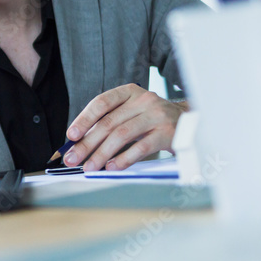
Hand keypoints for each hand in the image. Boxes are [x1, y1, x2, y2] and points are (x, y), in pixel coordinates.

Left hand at [62, 83, 186, 171]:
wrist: (189, 123)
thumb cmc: (153, 120)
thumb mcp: (132, 112)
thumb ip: (110, 122)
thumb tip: (80, 142)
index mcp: (130, 92)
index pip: (102, 102)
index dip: (84, 119)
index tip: (71, 136)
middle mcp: (143, 100)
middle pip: (108, 122)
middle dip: (87, 143)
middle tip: (73, 159)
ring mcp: (156, 115)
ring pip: (122, 135)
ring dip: (101, 154)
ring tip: (89, 167)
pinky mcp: (167, 133)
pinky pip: (140, 147)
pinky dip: (123, 159)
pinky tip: (112, 167)